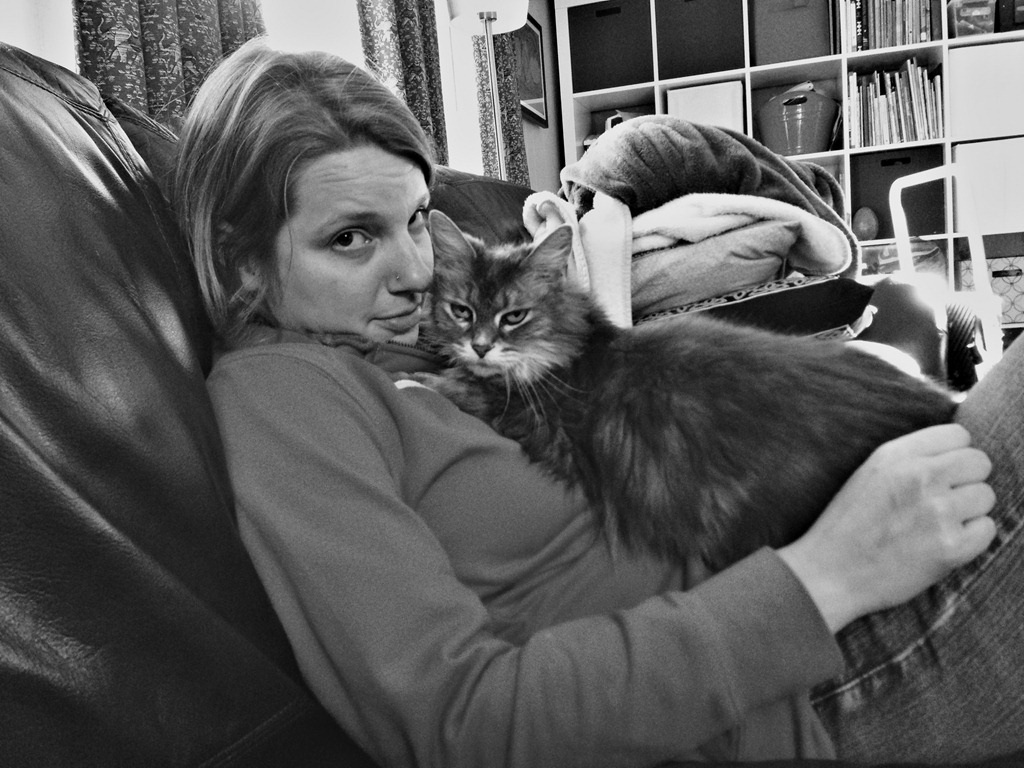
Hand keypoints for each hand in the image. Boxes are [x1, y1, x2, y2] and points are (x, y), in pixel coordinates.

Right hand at [778, 423, 995, 632]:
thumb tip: (958, 451)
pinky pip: (987, 529)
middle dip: (967, 481)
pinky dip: (972, 538)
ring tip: (937, 525)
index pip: (958, 435)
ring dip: (969, 511)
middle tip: (943, 501)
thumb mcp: (869, 473)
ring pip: (986, 496)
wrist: (828, 572)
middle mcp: (919, 477)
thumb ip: (910, 458)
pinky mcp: (951, 547)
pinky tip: (944, 543)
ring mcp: (937, 512)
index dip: (955, 455)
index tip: (943, 474)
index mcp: (895, 456)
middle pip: (979, 463)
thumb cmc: (849, 525)